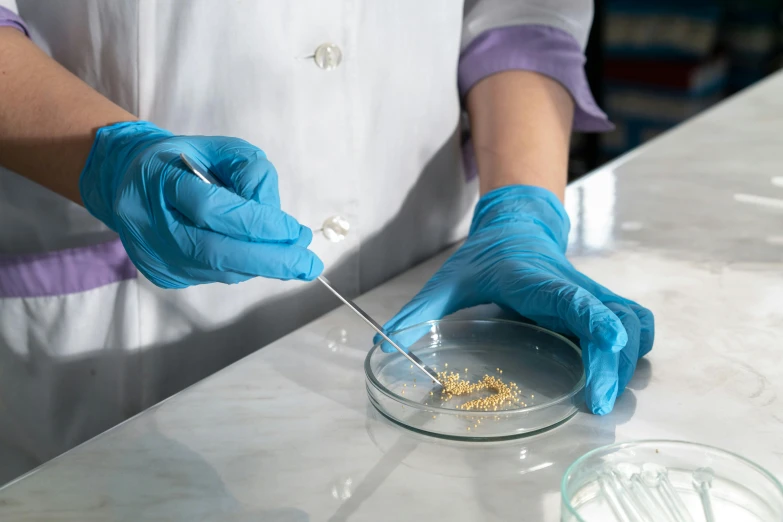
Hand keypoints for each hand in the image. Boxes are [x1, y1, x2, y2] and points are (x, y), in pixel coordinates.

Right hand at [79, 121, 322, 287]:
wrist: (128, 180)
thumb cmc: (182, 160)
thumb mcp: (219, 149)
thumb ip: (250, 174)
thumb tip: (277, 218)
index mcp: (158, 179)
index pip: (213, 209)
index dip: (259, 224)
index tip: (297, 233)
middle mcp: (151, 223)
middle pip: (216, 251)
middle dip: (270, 260)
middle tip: (308, 264)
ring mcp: (154, 254)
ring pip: (218, 270)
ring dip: (260, 265)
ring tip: (292, 258)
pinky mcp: (161, 273)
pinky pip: (212, 276)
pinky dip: (241, 267)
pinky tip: (257, 257)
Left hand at [377, 186, 653, 414]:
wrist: (516, 227)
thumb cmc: (482, 258)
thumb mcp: (446, 283)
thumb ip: (416, 312)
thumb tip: (383, 344)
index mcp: (530, 279)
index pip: (568, 296)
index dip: (592, 318)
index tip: (610, 342)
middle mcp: (567, 285)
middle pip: (608, 317)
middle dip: (612, 359)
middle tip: (598, 401)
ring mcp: (588, 294)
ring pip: (629, 318)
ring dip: (628, 354)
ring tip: (607, 392)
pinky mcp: (597, 303)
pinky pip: (631, 321)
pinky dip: (635, 343)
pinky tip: (619, 369)